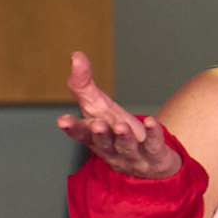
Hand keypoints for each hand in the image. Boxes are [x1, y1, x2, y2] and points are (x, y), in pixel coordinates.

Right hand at [56, 52, 181, 178]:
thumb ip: (84, 85)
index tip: (63, 121)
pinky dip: (153, 134)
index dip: (72, 128)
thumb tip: (76, 56)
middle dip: (100, 134)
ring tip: (121, 126)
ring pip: (127, 148)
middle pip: (103, 143)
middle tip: (97, 125)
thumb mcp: (99, 107)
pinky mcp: (154, 156)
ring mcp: (133, 156)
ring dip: (124, 137)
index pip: (80, 134)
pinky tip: (151, 122)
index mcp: (94, 138)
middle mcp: (112, 150)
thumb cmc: (117, 130)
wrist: (149, 161)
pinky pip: (154, 145)